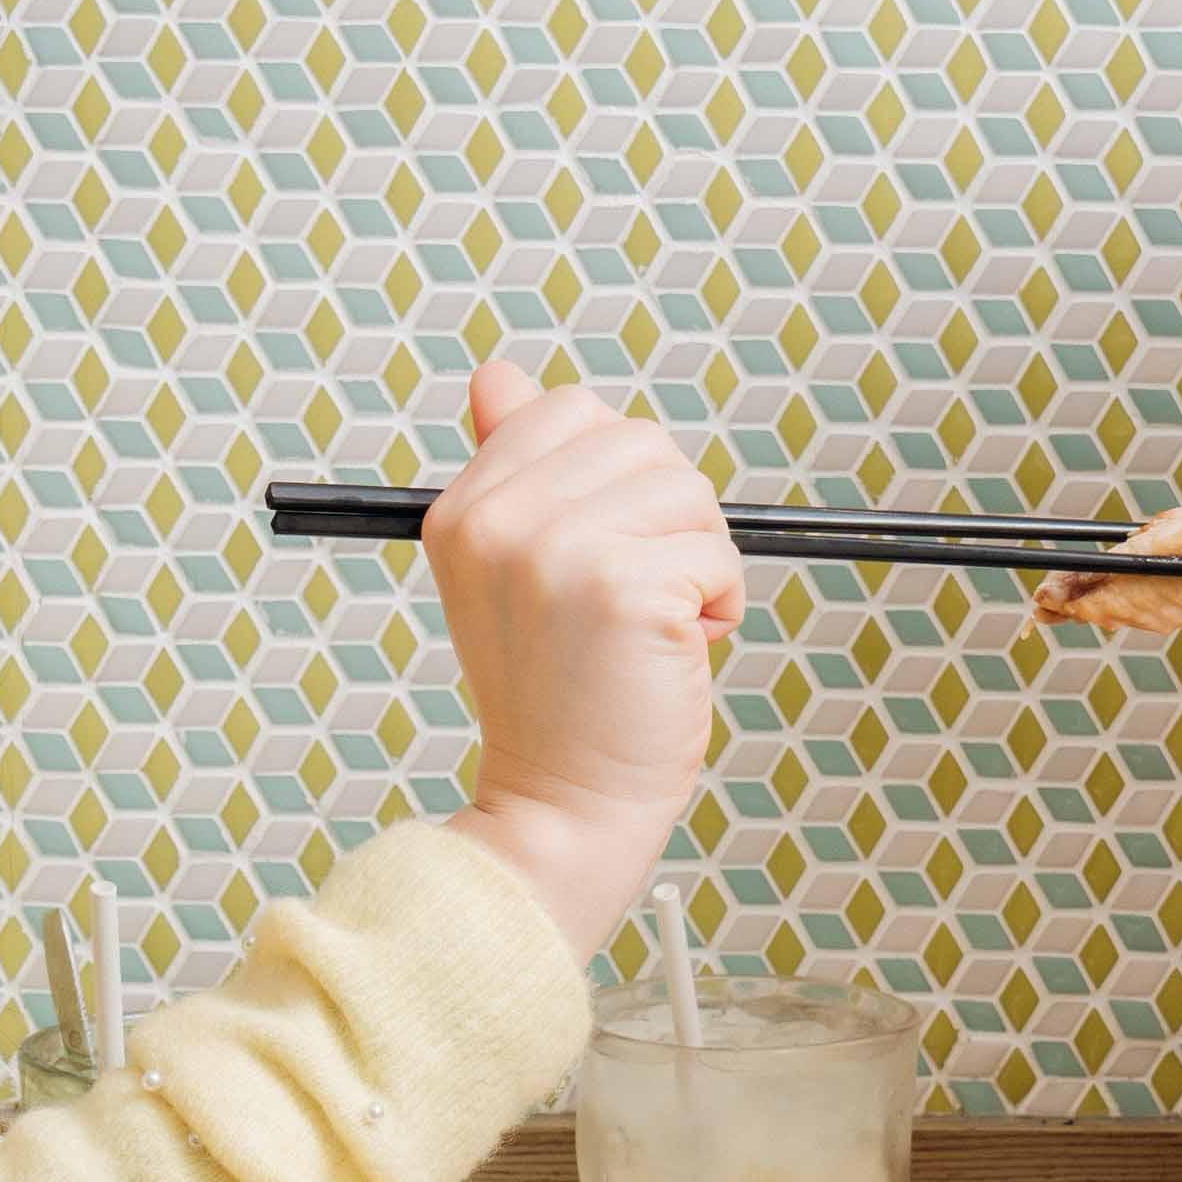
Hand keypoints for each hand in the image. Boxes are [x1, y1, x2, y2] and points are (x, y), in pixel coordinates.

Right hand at [424, 358, 743, 959]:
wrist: (560, 807)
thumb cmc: (556, 696)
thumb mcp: (512, 568)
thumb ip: (511, 465)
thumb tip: (498, 373)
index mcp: (463, 508)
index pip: (571, 411)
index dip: (614, 483)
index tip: (594, 561)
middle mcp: (498, 520)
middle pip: (641, 442)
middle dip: (665, 521)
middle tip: (628, 605)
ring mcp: (557, 548)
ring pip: (687, 491)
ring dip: (695, 562)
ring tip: (650, 629)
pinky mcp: (622, 584)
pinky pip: (716, 552)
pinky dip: (718, 603)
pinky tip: (672, 651)